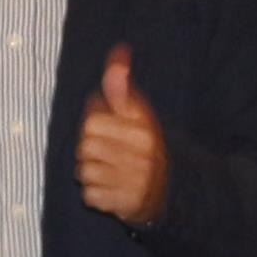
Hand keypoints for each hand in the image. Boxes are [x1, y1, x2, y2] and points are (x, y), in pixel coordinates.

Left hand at [73, 48, 170, 227]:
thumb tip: (119, 51)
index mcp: (141, 131)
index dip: (93, 125)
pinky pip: (90, 196)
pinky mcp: (124, 205)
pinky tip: (110, 188)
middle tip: (107, 152)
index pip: (91, 123)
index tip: (106, 129)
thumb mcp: (138, 114)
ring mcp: (132, 183)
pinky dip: (95, 194)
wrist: (172, 189)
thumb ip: (122, 86)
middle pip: (85, 148)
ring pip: (84, 172)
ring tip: (109, 171)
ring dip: (91, 172)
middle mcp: (139, 157)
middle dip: (90, 149)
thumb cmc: (145, 145)